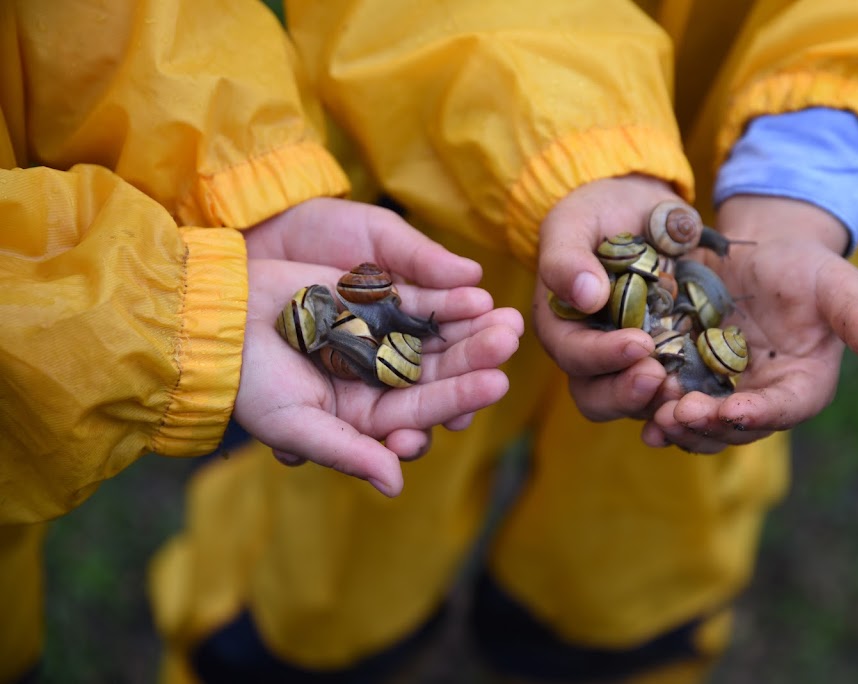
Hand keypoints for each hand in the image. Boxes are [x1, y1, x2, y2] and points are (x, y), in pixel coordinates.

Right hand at [233, 198, 523, 495]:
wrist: (216, 322)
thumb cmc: (249, 383)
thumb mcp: (295, 425)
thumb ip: (347, 453)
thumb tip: (397, 485)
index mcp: (365, 418)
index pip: (422, 410)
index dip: (459, 397)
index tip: (496, 383)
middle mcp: (379, 381)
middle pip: (437, 372)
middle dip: (475, 357)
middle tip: (511, 340)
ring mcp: (378, 341)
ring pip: (434, 337)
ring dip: (470, 326)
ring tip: (506, 315)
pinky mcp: (372, 304)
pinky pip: (415, 302)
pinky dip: (443, 298)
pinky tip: (475, 291)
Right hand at [533, 175, 684, 420]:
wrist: (639, 210)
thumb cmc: (597, 214)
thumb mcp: (573, 223)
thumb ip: (567, 258)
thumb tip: (584, 295)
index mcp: (562, 327)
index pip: (574, 355)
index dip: (603, 356)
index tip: (638, 343)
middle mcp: (591, 354)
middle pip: (598, 396)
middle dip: (627, 393)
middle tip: (659, 376)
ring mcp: (630, 363)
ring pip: (636, 403)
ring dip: (658, 402)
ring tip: (685, 388)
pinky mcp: (668, 360)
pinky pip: (675, 390)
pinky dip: (690, 394)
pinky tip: (712, 389)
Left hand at [643, 195, 857, 451]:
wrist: (762, 253)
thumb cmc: (808, 268)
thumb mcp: (839, 285)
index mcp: (802, 387)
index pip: (783, 410)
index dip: (759, 415)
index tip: (735, 410)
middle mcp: (760, 400)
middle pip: (733, 428)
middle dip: (706, 425)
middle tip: (677, 414)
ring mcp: (722, 393)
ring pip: (698, 424)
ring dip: (675, 424)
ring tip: (652, 415)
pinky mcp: (688, 378)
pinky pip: (668, 401)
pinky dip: (651, 406)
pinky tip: (631, 403)